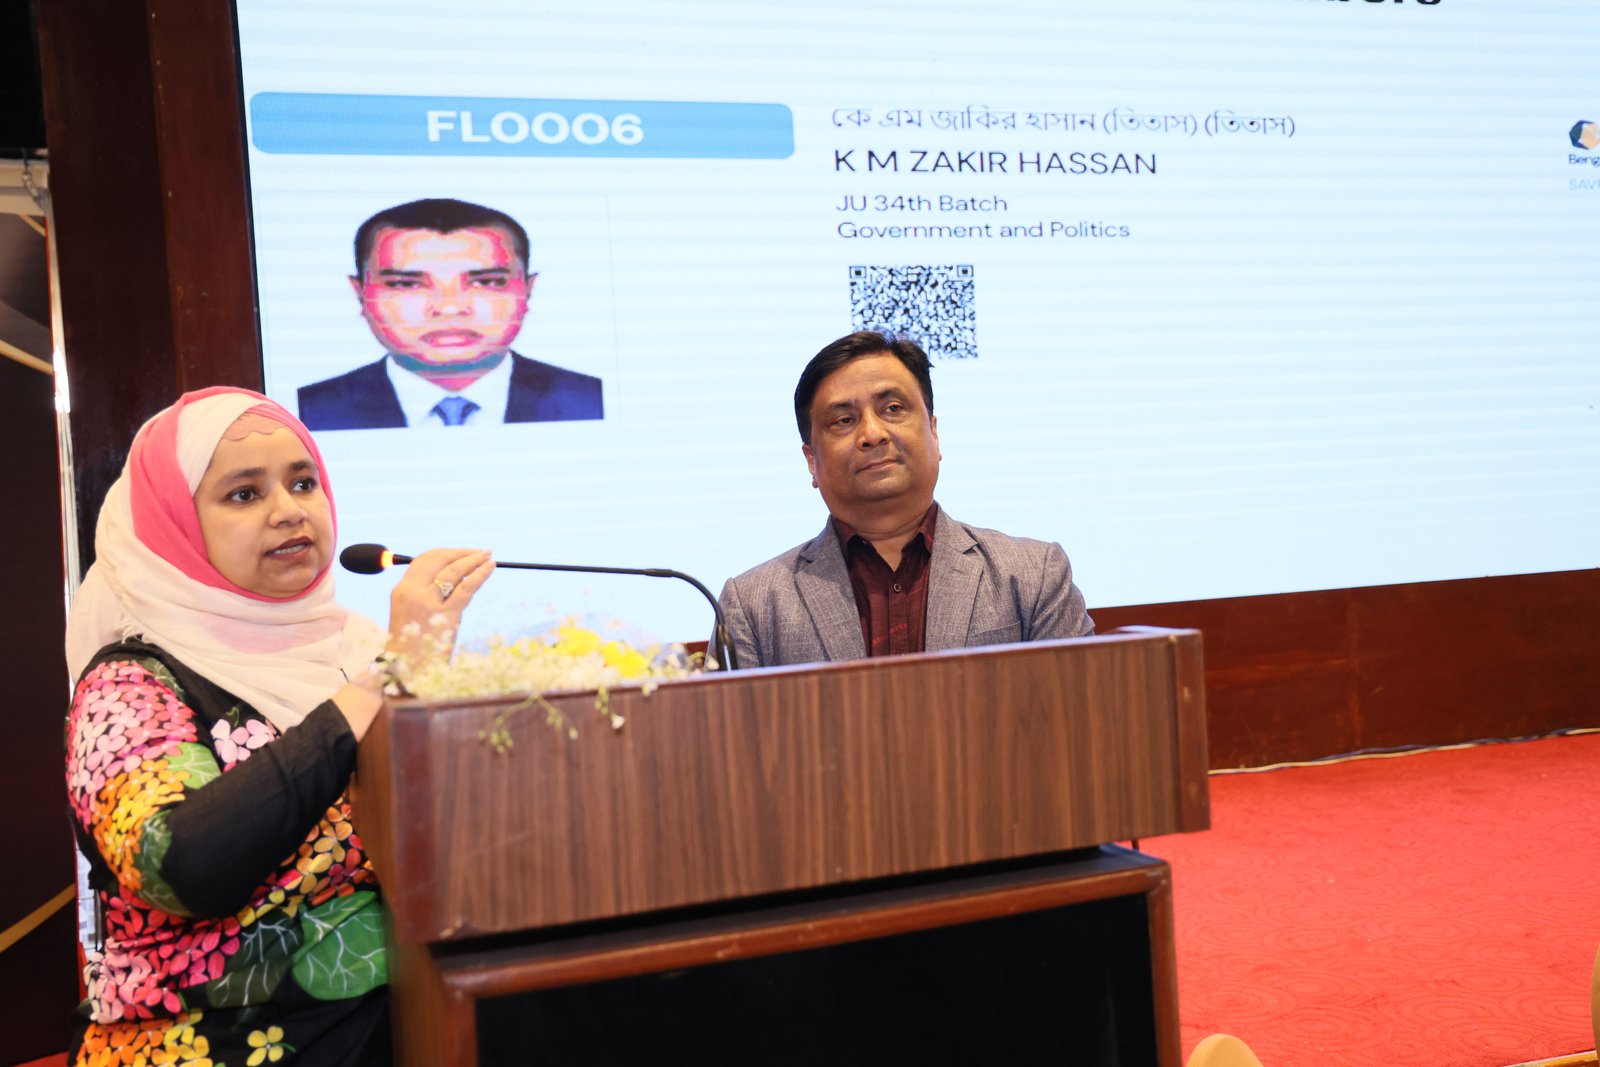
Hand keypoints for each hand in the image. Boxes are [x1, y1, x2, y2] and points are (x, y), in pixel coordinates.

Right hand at [386, 548, 495, 668]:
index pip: (423, 560)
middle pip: (438, 560)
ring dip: (473, 559)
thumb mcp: (411, 613)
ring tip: (487, 556)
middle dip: (461, 553)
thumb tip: (456, 574)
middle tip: (479, 552)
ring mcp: (428, 603)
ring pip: (453, 571)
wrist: (408, 671)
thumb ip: (425, 593)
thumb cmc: (413, 643)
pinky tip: (490, 567)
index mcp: (401, 590)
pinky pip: (466, 588)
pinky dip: (480, 574)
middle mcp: (412, 592)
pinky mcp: (446, 615)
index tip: (461, 553)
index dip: (445, 553)